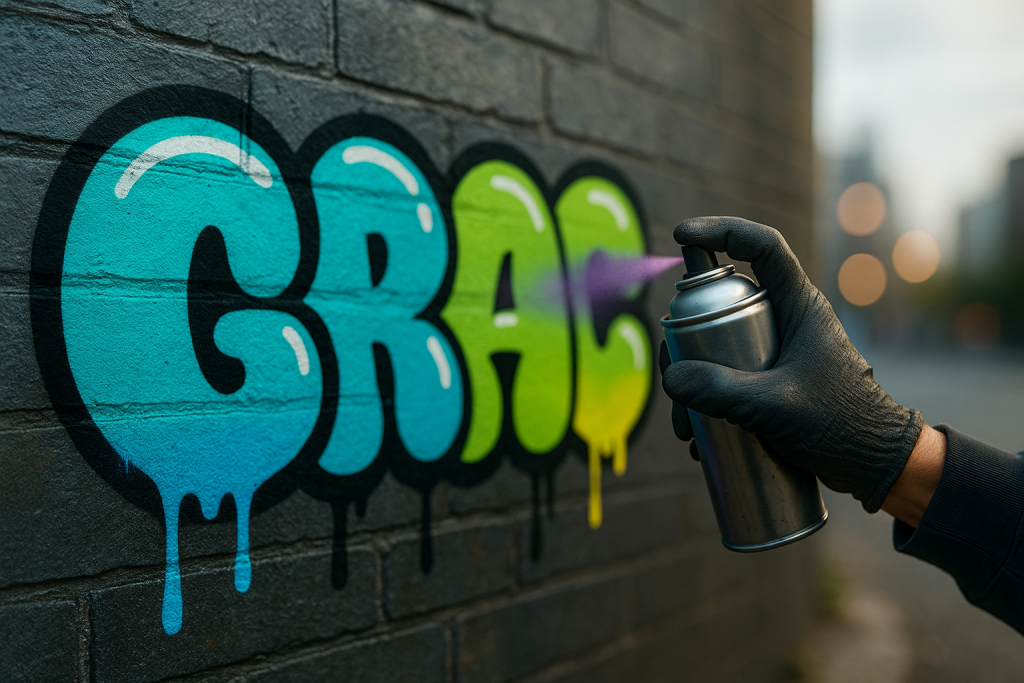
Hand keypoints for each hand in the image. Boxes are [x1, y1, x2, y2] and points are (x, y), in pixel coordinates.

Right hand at [660, 216, 923, 511]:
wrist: (875, 467)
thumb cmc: (842, 426)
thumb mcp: (775, 407)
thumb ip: (721, 391)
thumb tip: (671, 378)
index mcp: (801, 306)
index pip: (762, 247)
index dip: (722, 231)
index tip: (682, 234)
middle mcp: (787, 321)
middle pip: (722, 305)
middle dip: (687, 340)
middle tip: (673, 376)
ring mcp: (778, 352)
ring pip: (719, 348)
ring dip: (693, 384)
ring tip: (686, 429)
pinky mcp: (772, 383)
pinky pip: (728, 379)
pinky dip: (707, 404)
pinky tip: (698, 439)